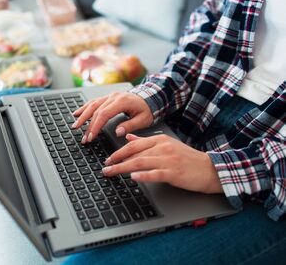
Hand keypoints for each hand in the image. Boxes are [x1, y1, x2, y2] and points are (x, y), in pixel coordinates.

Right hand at [72, 92, 152, 143]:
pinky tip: (77, 113)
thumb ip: (130, 125)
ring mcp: (109, 96)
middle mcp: (113, 97)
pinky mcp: (107, 97)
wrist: (149, 97)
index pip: (104, 114)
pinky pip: (93, 102)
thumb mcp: (143, 119)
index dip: (95, 126)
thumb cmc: (147, 109)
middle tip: (84, 139)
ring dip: (82, 116)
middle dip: (88, 126)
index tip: (91, 137)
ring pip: (92, 105)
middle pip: (96, 111)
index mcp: (122, 101)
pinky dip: (84, 108)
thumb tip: (117, 132)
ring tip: (75, 126)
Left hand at [102, 134, 222, 193]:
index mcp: (160, 140)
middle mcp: (162, 148)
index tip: (108, 159)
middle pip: (134, 153)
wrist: (210, 169)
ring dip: (123, 168)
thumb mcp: (166, 145)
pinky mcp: (174, 173)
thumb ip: (146, 142)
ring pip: (140, 162)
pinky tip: (133, 177)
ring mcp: (168, 160)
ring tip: (111, 173)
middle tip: (105, 167)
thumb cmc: (188, 159)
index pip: (134, 144)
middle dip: (116, 160)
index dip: (118, 151)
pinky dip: (143, 175)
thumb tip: (128, 137)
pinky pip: (155, 173)